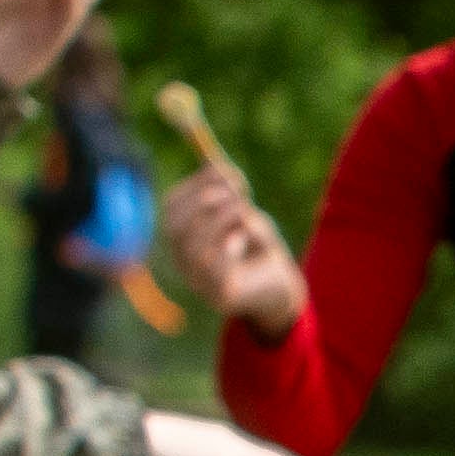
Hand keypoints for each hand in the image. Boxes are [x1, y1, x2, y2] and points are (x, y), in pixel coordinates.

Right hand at [159, 161, 302, 339]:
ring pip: (195, 243)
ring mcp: (198, 281)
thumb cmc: (258, 247)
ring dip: (224, 217)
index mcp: (181, 239)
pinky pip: (216, 260)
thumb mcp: (243, 212)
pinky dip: (232, 240)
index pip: (171, 206)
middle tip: (237, 191)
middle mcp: (182, 262)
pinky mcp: (219, 293)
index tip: (222, 169)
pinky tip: (242, 241)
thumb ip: (229, 192)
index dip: (196, 183)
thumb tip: (215, 163)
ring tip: (246, 216)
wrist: (282, 288)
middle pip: (175, 226)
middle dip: (206, 200)